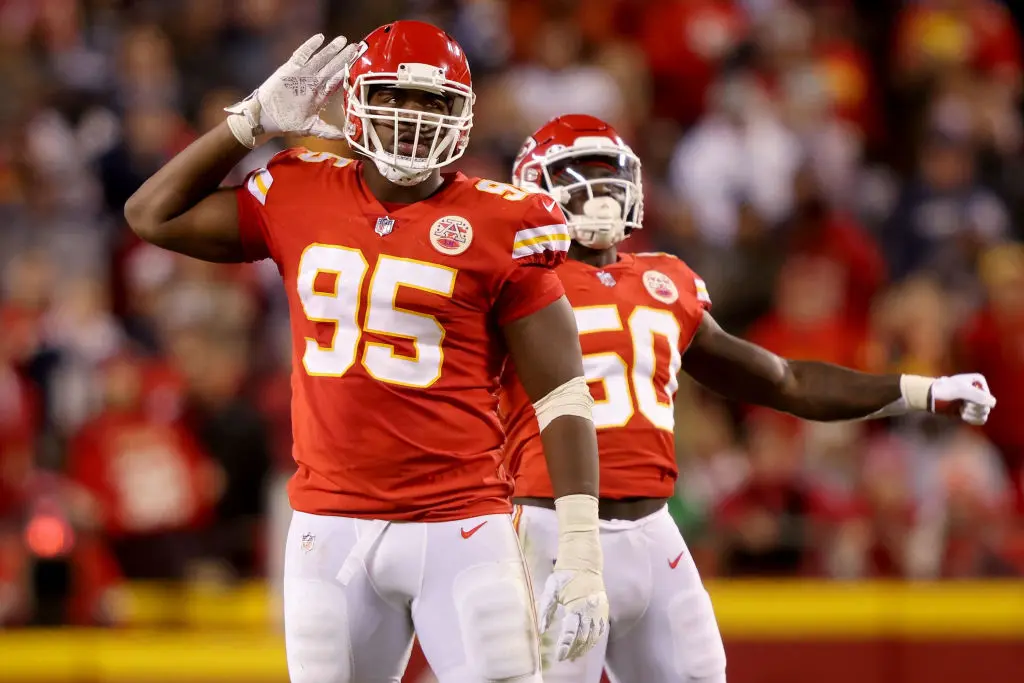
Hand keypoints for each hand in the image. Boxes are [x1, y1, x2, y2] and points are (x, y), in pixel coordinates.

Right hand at [225, 34, 355, 145]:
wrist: (265, 118)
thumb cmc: (287, 123)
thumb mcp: (311, 128)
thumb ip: (328, 131)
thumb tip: (347, 136)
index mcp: (319, 95)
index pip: (337, 81)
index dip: (347, 72)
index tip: (359, 65)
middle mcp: (313, 82)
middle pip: (332, 67)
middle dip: (343, 57)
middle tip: (356, 47)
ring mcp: (302, 74)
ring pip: (320, 59)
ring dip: (331, 50)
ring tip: (343, 40)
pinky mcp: (290, 69)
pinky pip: (301, 55)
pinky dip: (309, 46)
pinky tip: (320, 38)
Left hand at [536, 494, 608, 661]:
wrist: (583, 561)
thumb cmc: (564, 575)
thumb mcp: (551, 590)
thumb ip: (545, 610)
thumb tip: (541, 630)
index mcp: (576, 606)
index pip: (570, 633)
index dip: (565, 647)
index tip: (559, 657)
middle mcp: (590, 610)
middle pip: (583, 638)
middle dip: (574, 650)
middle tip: (565, 659)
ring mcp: (599, 610)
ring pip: (594, 636)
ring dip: (584, 648)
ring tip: (575, 656)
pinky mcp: (603, 609)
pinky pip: (601, 630)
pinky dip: (594, 640)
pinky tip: (587, 645)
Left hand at [929, 373, 995, 425]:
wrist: (932, 397)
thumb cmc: (944, 390)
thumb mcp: (962, 390)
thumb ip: (978, 396)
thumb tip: (993, 403)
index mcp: (979, 382)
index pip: (989, 398)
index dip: (977, 402)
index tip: (965, 399)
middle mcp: (980, 391)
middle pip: (987, 407)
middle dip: (974, 409)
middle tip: (962, 405)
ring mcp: (976, 401)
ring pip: (984, 414)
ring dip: (972, 415)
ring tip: (961, 410)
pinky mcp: (971, 410)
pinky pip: (980, 420)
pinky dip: (972, 420)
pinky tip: (962, 416)